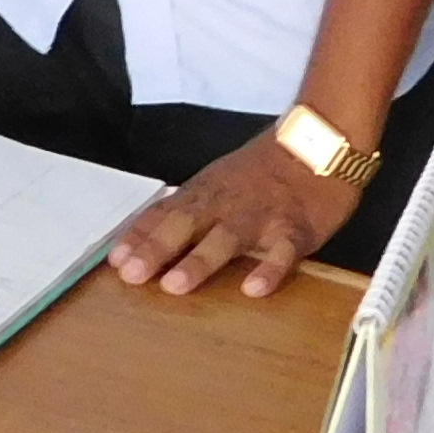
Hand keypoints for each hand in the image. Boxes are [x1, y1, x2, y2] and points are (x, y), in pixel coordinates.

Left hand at [108, 134, 350, 300]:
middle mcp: (228, 204)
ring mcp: (262, 216)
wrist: (319, 143)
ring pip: (228, 238)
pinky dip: (270, 269)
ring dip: (200, 261)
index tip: (114, 262)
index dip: (140, 237)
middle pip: (187, 224)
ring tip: (175, 285)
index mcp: (206, 193)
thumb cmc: (262, 171)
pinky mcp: (297, 229)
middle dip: (157, 249)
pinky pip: (284, 251)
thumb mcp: (216, 183)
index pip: (166, 214)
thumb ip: (183, 211)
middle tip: (132, 275)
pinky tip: (254, 289)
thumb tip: (139, 241)